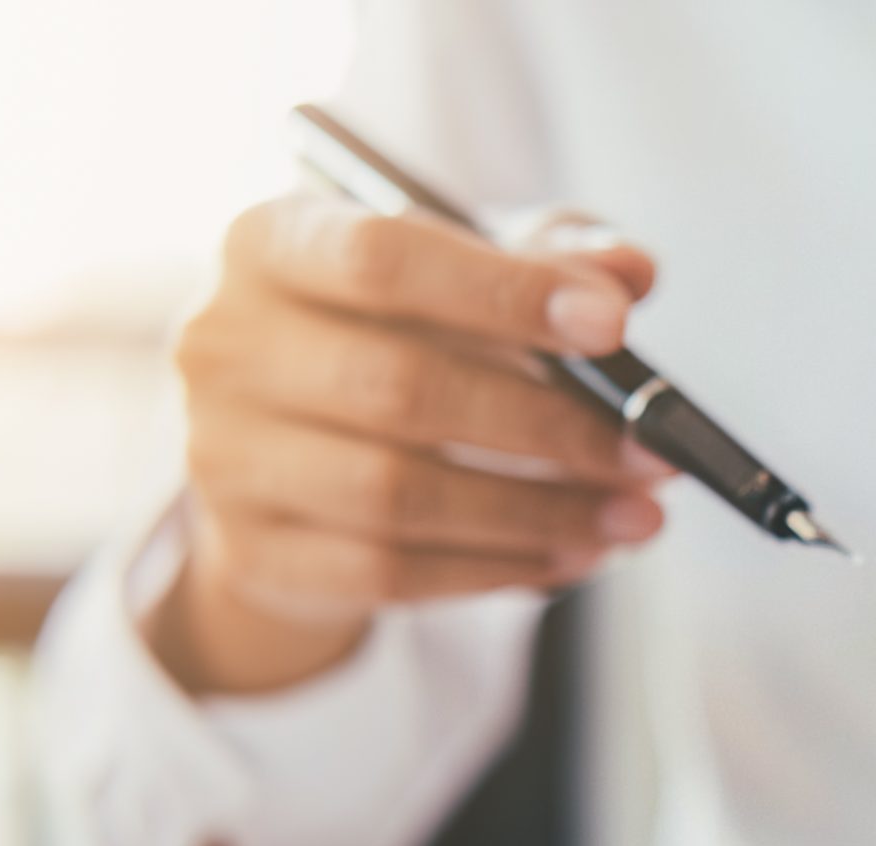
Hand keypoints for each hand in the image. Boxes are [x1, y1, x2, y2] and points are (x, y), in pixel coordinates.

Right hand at [150, 195, 668, 693]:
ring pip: (400, 496)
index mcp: (271, 242)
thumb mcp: (465, 273)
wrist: (287, 452)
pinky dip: (497, 569)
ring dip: (539, 513)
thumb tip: (627, 270)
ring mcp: (224, 456)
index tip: (613, 326)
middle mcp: (224, 344)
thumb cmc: (393, 335)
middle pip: (402, 388)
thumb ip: (548, 256)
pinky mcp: (254, 553)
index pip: (385, 258)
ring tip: (633, 518)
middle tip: (651, 454)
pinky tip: (571, 556)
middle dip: (551, 427)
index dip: (506, 292)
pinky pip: (391, 573)